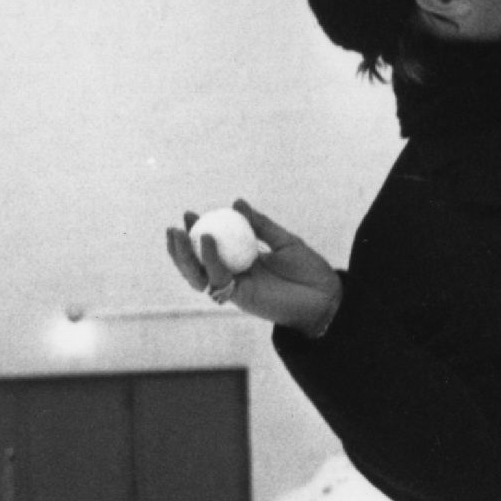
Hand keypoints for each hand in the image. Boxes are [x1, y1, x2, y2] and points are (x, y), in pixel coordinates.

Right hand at [165, 199, 341, 336]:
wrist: (326, 297)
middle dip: (180, 248)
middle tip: (174, 227)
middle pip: (196, 265)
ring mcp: (235, 287)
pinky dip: (209, 259)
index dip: (196, 231)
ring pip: (198, 275)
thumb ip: (260, 225)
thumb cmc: (309, 270)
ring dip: (184, 256)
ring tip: (179, 235)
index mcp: (242, 261)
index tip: (189, 214)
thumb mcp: (284, 241)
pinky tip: (207, 240)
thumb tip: (236, 203)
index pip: (211, 247)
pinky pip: (218, 278)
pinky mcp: (239, 297)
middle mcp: (234, 275)